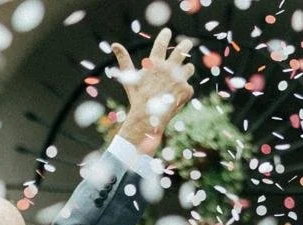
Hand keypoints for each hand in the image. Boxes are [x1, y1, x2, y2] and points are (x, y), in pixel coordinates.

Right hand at [110, 29, 195, 155]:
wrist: (149, 117)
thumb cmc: (138, 97)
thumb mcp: (130, 78)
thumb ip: (124, 60)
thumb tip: (114, 44)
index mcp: (154, 63)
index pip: (161, 44)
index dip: (164, 36)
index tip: (167, 31)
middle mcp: (168, 68)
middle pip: (181, 52)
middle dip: (185, 46)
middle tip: (187, 42)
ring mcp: (179, 78)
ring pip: (188, 68)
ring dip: (186, 69)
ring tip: (182, 73)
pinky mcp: (187, 89)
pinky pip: (188, 86)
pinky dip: (184, 90)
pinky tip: (176, 96)